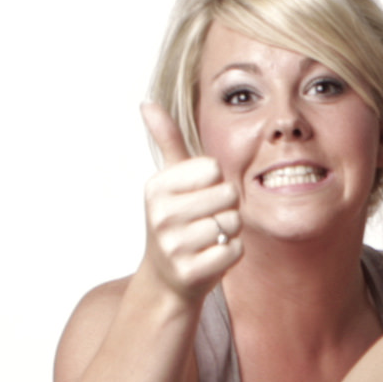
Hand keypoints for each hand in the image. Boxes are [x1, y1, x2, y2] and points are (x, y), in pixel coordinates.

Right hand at [136, 99, 243, 299]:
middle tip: (205, 220)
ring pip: (233, 223)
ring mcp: (173, 245)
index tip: (197, 197)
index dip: (215, 182)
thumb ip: (166, 140)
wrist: (165, 279)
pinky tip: (210, 256)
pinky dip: (230, 254)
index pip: (214, 168)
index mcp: (157, 187)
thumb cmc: (175, 222)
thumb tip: (147, 102)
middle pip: (229, 194)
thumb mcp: (169, 180)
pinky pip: (234, 250)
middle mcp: (160, 214)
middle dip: (226, 207)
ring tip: (206, 239)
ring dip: (228, 232)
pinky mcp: (190, 272)